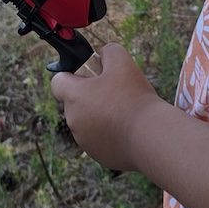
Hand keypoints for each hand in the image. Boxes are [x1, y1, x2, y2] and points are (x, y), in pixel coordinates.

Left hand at [49, 43, 159, 171]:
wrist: (150, 137)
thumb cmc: (134, 98)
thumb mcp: (122, 62)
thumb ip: (108, 52)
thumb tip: (104, 55)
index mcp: (74, 97)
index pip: (57, 82)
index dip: (71, 75)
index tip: (90, 75)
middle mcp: (74, 121)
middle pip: (76, 103)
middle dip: (92, 96)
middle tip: (116, 92)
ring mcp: (85, 141)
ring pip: (89, 122)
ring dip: (101, 116)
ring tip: (125, 112)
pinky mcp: (99, 156)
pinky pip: (101, 140)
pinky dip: (111, 134)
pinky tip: (129, 129)